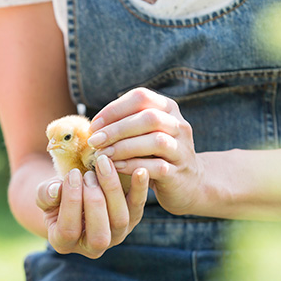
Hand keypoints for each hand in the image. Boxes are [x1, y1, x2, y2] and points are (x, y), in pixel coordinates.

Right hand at [37, 155, 148, 257]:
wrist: (75, 192)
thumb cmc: (56, 195)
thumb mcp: (44, 194)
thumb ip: (45, 194)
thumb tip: (55, 190)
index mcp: (64, 243)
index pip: (69, 231)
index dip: (71, 202)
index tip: (72, 175)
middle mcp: (92, 247)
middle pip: (99, 235)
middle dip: (94, 201)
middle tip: (88, 174)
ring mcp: (115, 236)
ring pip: (120, 220)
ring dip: (112, 191)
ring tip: (103, 165)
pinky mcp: (131, 221)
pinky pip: (137, 208)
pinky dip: (140, 190)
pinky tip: (140, 171)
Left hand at [88, 88, 203, 215]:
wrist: (187, 183)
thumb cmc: (155, 155)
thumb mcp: (142, 134)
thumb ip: (124, 125)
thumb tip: (93, 126)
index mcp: (168, 108)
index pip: (141, 97)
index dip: (114, 109)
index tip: (93, 125)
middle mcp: (179, 125)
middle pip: (149, 118)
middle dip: (117, 129)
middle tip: (94, 141)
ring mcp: (182, 149)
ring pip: (156, 141)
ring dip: (124, 147)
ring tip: (102, 156)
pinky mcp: (179, 173)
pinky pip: (157, 166)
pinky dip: (134, 166)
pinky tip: (116, 167)